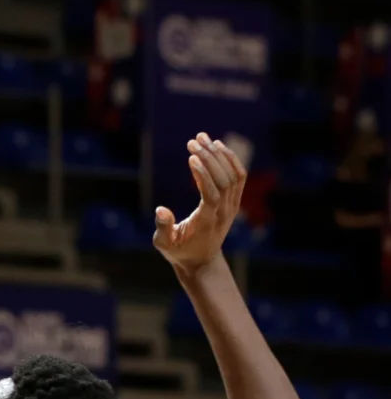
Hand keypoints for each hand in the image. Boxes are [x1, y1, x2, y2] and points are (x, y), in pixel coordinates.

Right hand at [153, 132, 246, 273]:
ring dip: (219, 154)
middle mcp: (224, 212)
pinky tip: (217, 146)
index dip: (204, 175)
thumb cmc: (180, 252)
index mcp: (207, 222)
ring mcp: (232, 206)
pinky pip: (239, 176)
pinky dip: (230, 159)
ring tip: (202, 137)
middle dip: (209, 158)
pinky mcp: (234, 201)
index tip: (191, 156)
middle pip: (224, 180)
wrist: (202, 261)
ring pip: (233, 175)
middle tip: (192, 142)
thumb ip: (163, 228)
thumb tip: (160, 210)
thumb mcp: (165, 244)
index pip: (212, 195)